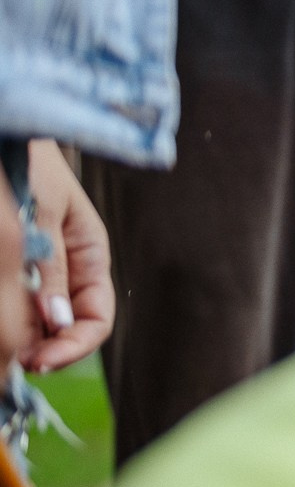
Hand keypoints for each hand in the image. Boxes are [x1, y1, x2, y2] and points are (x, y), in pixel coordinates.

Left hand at [22, 141, 111, 373]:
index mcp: (88, 254)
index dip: (70, 346)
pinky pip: (9, 299)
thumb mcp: (34, 217)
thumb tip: (50, 330)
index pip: (93, 318)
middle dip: (33, 345)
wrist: (0, 125)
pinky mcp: (8, 258)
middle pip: (56, 325)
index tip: (35, 361)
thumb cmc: (19, 159)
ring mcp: (29, 265)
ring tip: (0, 344)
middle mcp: (61, 266)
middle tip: (6, 359)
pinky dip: (3, 314)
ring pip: (26, 317)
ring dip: (13, 331)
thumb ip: (46, 274)